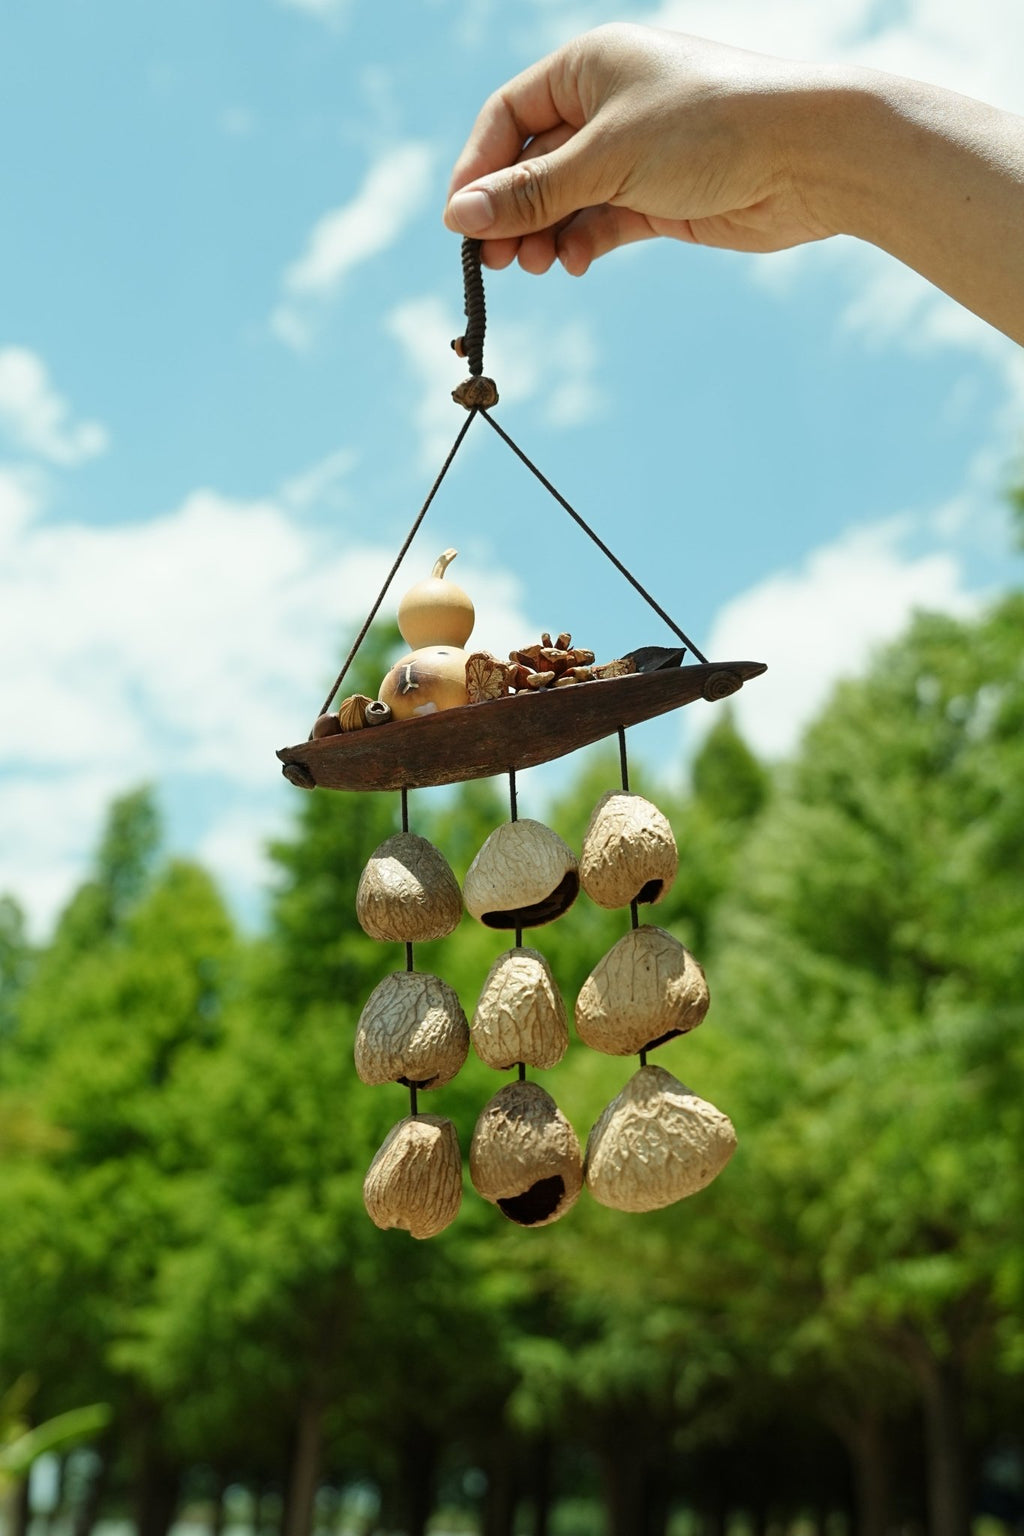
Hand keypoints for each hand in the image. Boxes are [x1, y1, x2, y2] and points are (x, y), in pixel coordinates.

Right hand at [444, 24, 836, 275]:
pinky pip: (601, 221)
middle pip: (533, 162)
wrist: (807, 156)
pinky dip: (583, 243)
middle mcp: (608, 104)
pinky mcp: (659, 195)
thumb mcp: (607, 158)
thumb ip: (532, 192)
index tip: (461, 223)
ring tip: (537, 267)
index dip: (479, 169)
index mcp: (589, 65)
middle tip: (496, 262)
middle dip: (511, 212)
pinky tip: (575, 264)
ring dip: (545, 234)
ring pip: (566, 198)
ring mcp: (634, 152)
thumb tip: (459, 219)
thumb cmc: (709, 128)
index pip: (508, 116)